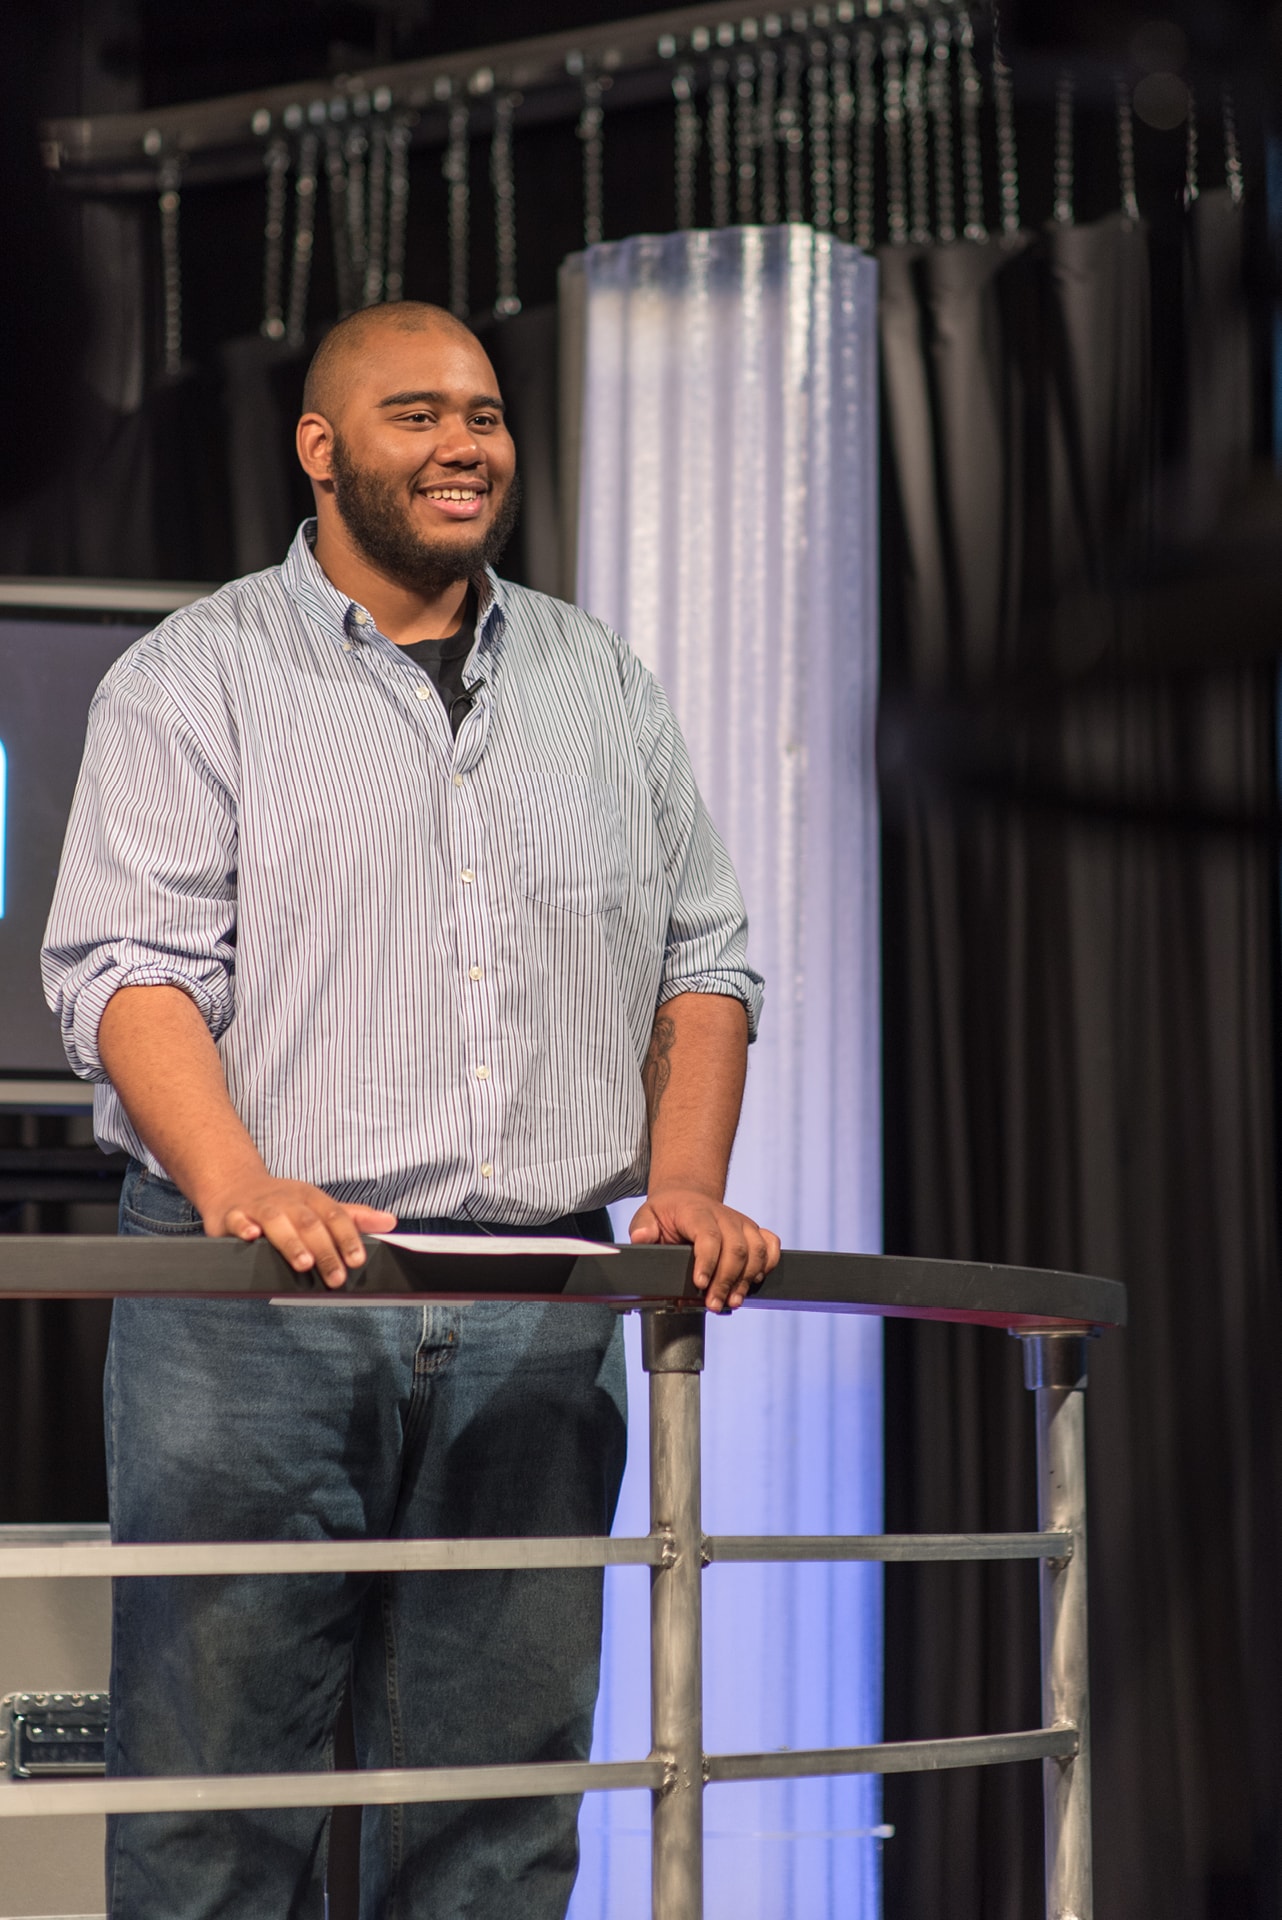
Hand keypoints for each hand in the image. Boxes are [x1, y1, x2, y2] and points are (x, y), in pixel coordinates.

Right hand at [202, 1179, 397, 1290]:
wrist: (235, 1185)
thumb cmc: (284, 1202)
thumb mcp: (319, 1205)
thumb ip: (353, 1217)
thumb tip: (390, 1222)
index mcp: (311, 1199)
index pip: (335, 1216)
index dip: (348, 1237)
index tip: (358, 1260)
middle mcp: (288, 1201)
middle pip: (309, 1223)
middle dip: (325, 1250)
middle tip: (336, 1277)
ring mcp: (259, 1206)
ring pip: (277, 1221)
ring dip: (291, 1242)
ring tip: (304, 1263)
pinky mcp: (233, 1214)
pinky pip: (237, 1219)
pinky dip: (244, 1226)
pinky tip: (251, 1236)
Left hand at [629, 1187, 780, 1312]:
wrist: (687, 1198)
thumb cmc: (667, 1213)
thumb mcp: (647, 1216)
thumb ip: (642, 1228)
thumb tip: (642, 1238)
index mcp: (697, 1212)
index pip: (708, 1235)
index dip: (707, 1261)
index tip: (700, 1284)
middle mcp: (724, 1216)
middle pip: (736, 1248)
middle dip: (726, 1281)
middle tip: (713, 1304)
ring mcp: (742, 1223)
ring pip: (757, 1250)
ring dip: (747, 1280)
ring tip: (732, 1302)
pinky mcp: (753, 1231)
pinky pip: (771, 1245)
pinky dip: (769, 1265)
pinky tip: (754, 1282)